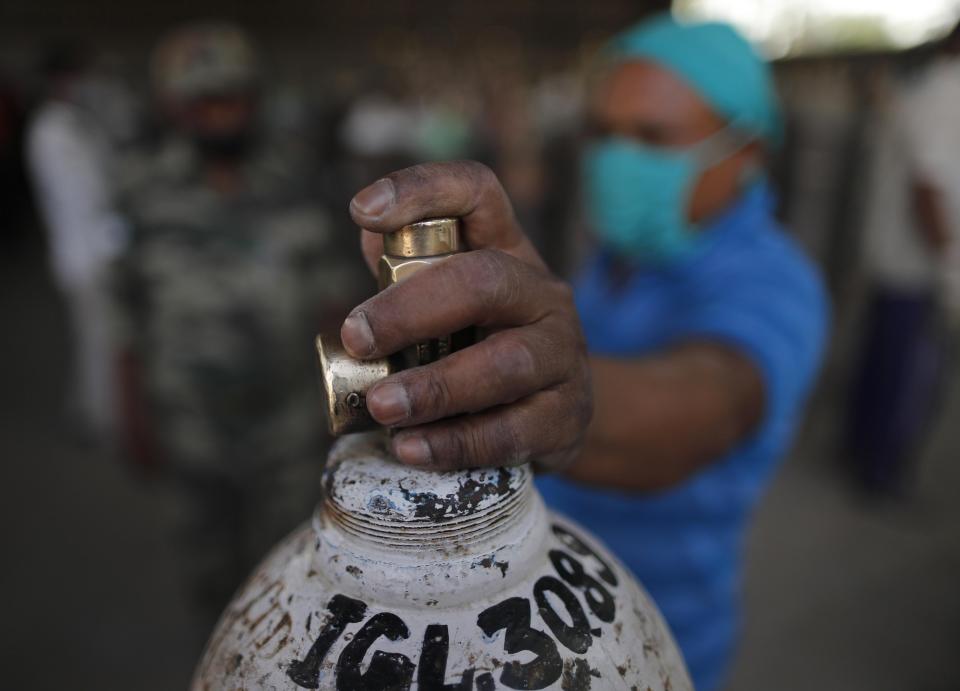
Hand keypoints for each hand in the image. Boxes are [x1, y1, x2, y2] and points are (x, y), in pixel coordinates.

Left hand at [341, 161, 591, 471]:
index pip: (477, 193)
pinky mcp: (566, 416)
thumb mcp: (451, 304)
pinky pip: (513, 431)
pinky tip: (411, 448)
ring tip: (382, 407)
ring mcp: (562, 354)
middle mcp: (541, 293)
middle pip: (487, 280)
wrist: (557, 413)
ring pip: (506, 363)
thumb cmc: (483, 347)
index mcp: (506, 251)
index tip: (361, 209)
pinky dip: (456, 442)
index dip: (421, 190)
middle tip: (358, 338)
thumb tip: (369, 234)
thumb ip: (407, 272)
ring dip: (436, 386)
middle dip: (413, 309)